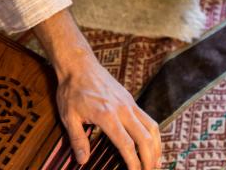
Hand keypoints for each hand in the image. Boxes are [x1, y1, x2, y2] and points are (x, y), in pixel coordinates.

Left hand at [56, 55, 161, 169]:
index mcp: (107, 116)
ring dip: (157, 147)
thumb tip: (82, 160)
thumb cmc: (71, 90)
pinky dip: (153, 134)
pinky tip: (151, 144)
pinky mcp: (130, 100)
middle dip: (150, 159)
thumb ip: (77, 139)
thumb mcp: (68, 116)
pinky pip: (148, 119)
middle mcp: (123, 110)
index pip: (127, 145)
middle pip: (145, 138)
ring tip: (156, 163)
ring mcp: (129, 103)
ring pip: (152, 127)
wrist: (78, 64)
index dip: (134, 163)